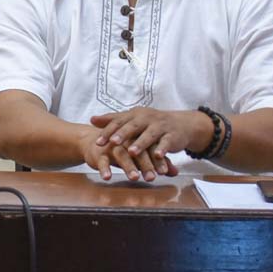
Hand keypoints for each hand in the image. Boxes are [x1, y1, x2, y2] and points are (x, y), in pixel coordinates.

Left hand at [85, 108, 207, 180]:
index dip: (108, 132)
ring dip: (140, 143)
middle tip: (112, 143)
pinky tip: (157, 156)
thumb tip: (91, 119)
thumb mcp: (132, 120)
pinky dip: (162, 149)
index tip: (97, 142)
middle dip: (122, 135)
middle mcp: (147, 118)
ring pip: (149, 135)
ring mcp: (160, 126)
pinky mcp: (172, 135)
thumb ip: (113, 120)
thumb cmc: (151, 124)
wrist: (181, 124)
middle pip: (133, 126)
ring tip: (131, 152)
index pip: (119, 122)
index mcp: (134, 115)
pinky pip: (167, 142)